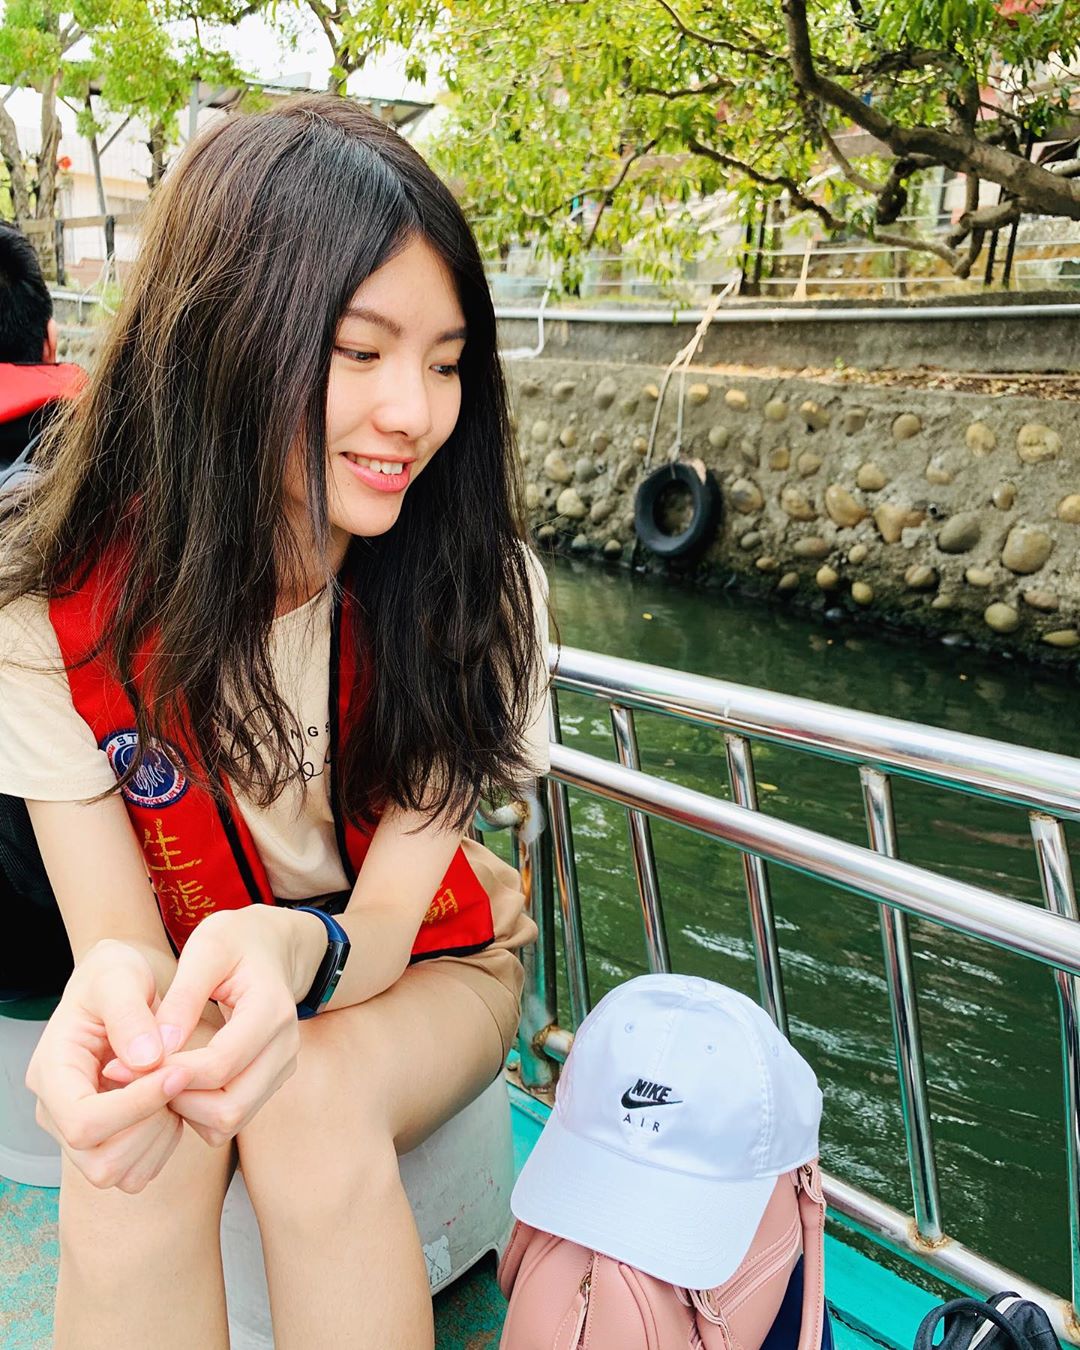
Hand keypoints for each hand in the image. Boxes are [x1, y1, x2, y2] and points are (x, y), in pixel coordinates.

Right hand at [24, 940, 192, 1192]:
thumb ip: (130, 1014)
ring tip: (172, 1085)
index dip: (136, 1105)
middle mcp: (58, 1111)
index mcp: (51, 1072)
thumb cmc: (114, 975)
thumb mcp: (119, 975)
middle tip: (177, 1076)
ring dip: (159, 1136)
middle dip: (151, 1124)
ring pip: (119, 1173)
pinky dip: (162, 1144)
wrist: (118, 987)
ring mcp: (79, 1133)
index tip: (179, 1070)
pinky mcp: (106, 1140)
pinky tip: (170, 1101)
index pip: (85, 1121)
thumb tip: (147, 1061)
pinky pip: (137, 1171)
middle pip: (100, 1160)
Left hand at [144, 907, 324, 1147]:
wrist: (271, 946)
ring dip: (185, 1110)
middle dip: (176, 1100)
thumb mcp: (206, 949)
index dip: (169, 1072)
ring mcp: (281, 1067)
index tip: (122, 1065)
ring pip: (229, 1121)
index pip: (220, 1064)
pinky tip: (173, 1081)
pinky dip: (197, 1111)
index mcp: (271, 1010)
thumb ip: (183, 997)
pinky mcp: (270, 1080)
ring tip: (151, 1078)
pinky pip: (230, 1118)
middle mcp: (284, 1046)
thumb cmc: (235, 941)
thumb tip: (156, 1050)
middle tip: (133, 1078)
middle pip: (229, 1107)